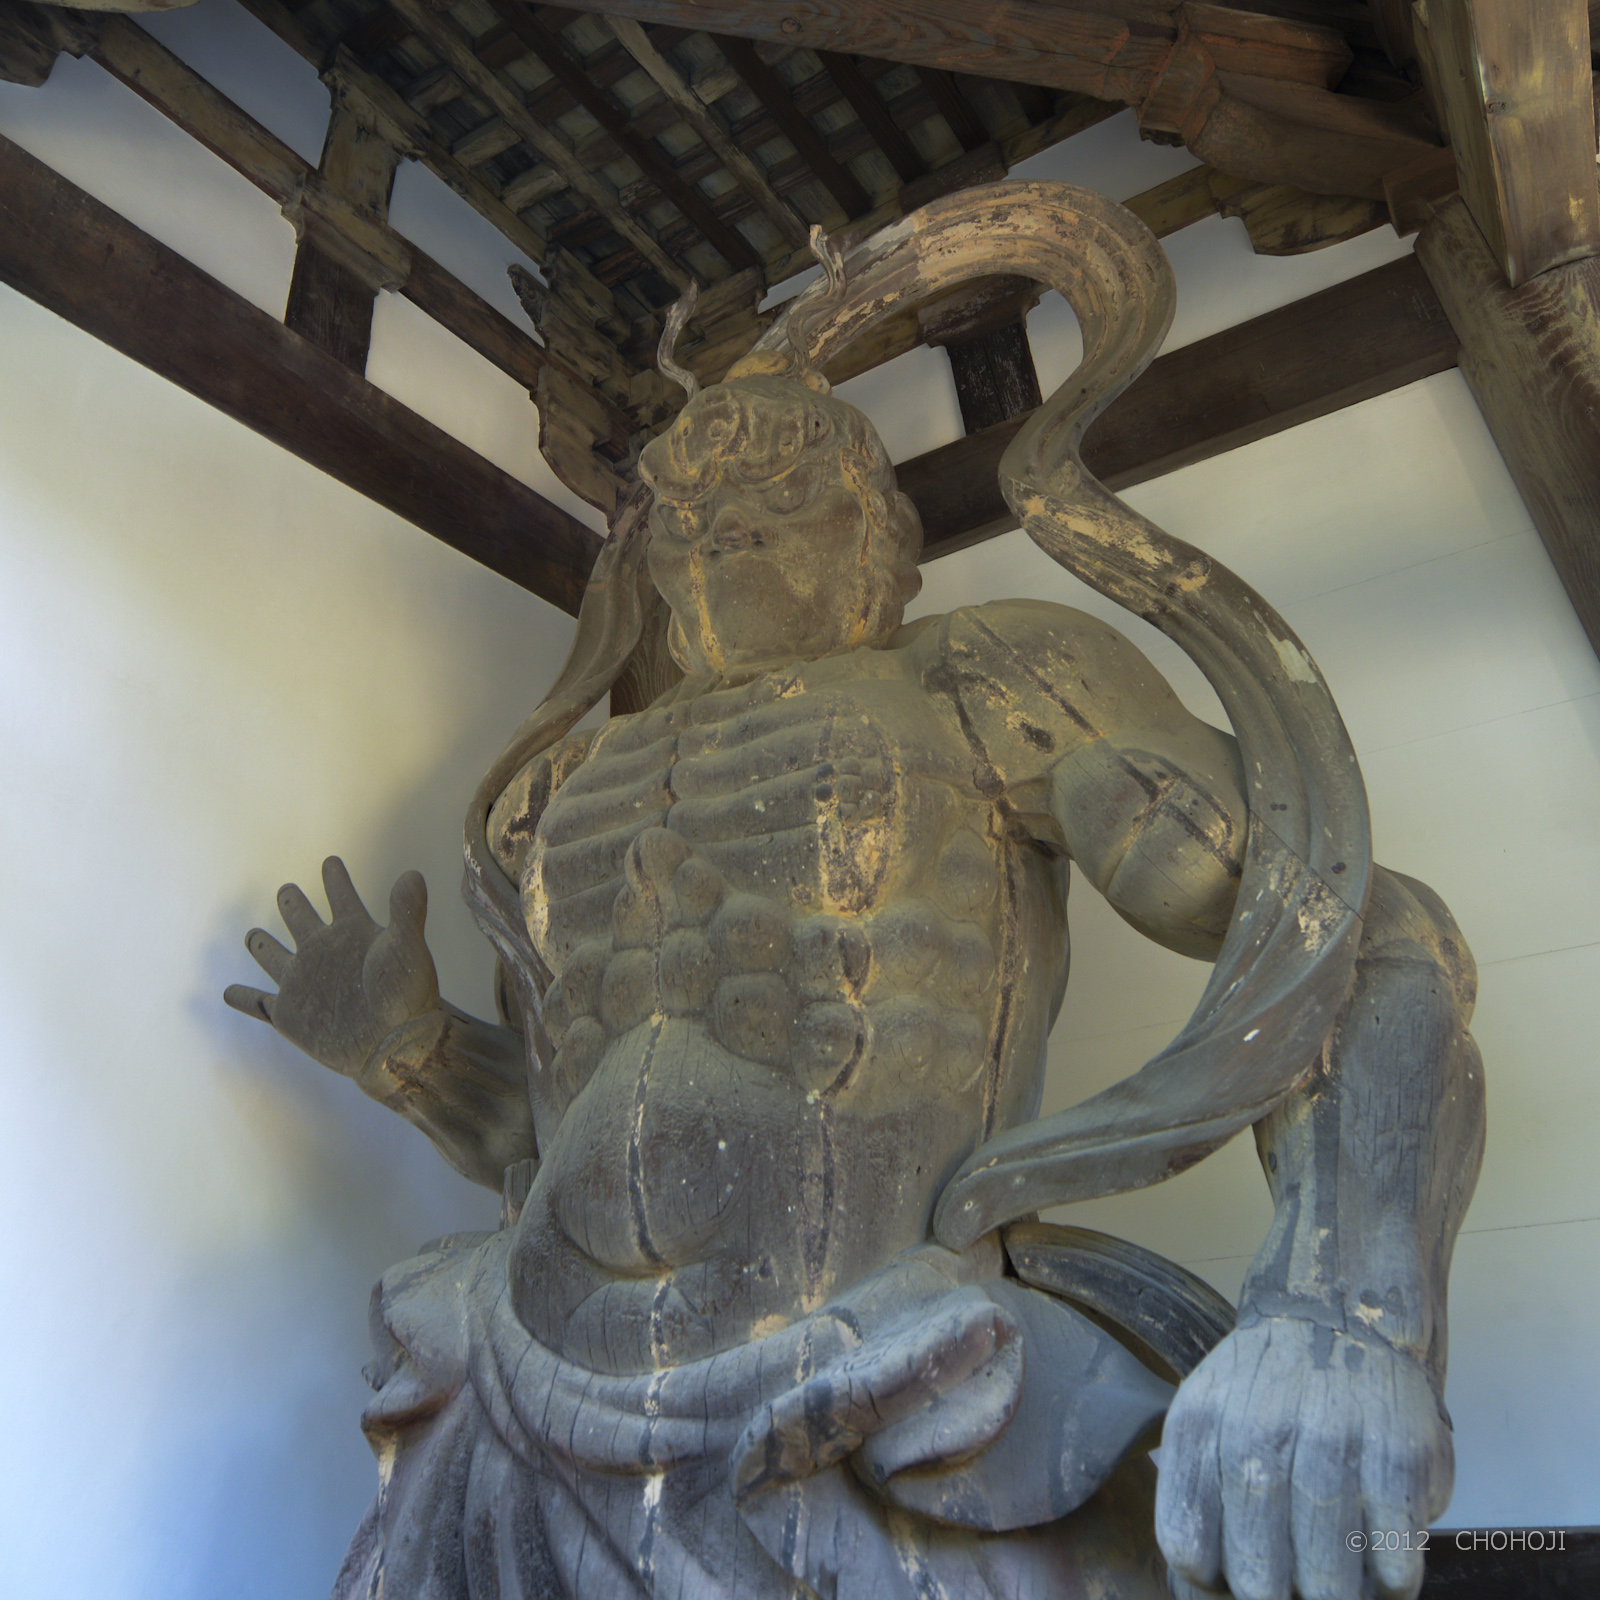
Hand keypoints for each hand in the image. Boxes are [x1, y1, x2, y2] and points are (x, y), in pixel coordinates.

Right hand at [225, 858, 440, 1077]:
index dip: (335, 878)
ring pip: (273, 956)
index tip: (331, 862)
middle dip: (292, 903)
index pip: (341, 896)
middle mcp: (324, 952)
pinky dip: (242, 998)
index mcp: (352, 932)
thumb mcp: (407, 946)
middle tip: (288, 891)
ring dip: (262, 945)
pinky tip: (228, 992)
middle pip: (300, 919)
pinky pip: (258, 1004)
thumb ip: (407, 910)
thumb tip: (414, 874)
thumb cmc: (406, 994)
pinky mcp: (290, 1015)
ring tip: (253, 935)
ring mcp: (304, 983)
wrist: (396, 1044)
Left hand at [1156, 1315, 1450, 1599]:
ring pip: (1328, 1590)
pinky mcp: (1398, 1462)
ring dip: (1336, 1594)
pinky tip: (1378, 1552)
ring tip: (1338, 1566)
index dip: (1213, 1583)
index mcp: (1201, 1429)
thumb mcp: (1206, 1416)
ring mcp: (1331, 1449)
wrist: (1340, 1312)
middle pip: (1258, 1584)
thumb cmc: (1267, 1385)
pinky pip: (1393, 1570)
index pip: (1188, 1551)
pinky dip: (1389, 1581)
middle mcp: (1258, 1437)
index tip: (1236, 1573)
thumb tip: (1200, 1588)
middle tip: (1295, 1576)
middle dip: (1277, 1595)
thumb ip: (1194, 1495)